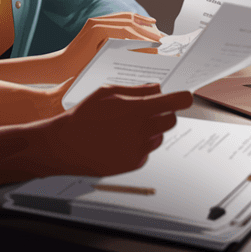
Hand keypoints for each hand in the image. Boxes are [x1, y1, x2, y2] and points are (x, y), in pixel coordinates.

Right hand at [36, 83, 192, 176]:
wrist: (64, 146)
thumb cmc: (83, 116)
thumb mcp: (107, 92)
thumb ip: (136, 90)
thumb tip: (157, 88)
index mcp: (136, 109)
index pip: (173, 103)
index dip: (183, 98)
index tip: (186, 97)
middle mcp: (141, 130)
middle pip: (171, 121)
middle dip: (165, 114)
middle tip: (151, 111)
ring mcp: (138, 149)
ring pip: (159, 137)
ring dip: (151, 130)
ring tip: (127, 127)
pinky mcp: (133, 163)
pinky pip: (147, 151)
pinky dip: (140, 145)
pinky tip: (120, 141)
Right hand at [56, 13, 163, 76]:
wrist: (60, 68)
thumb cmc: (80, 65)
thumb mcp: (101, 53)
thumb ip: (116, 47)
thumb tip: (138, 50)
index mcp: (100, 23)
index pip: (126, 18)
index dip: (142, 21)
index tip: (157, 28)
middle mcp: (98, 20)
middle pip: (130, 19)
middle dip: (148, 28)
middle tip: (163, 37)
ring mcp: (96, 23)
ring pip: (128, 24)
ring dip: (144, 33)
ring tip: (158, 42)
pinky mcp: (95, 30)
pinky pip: (121, 32)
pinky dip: (135, 38)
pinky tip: (146, 45)